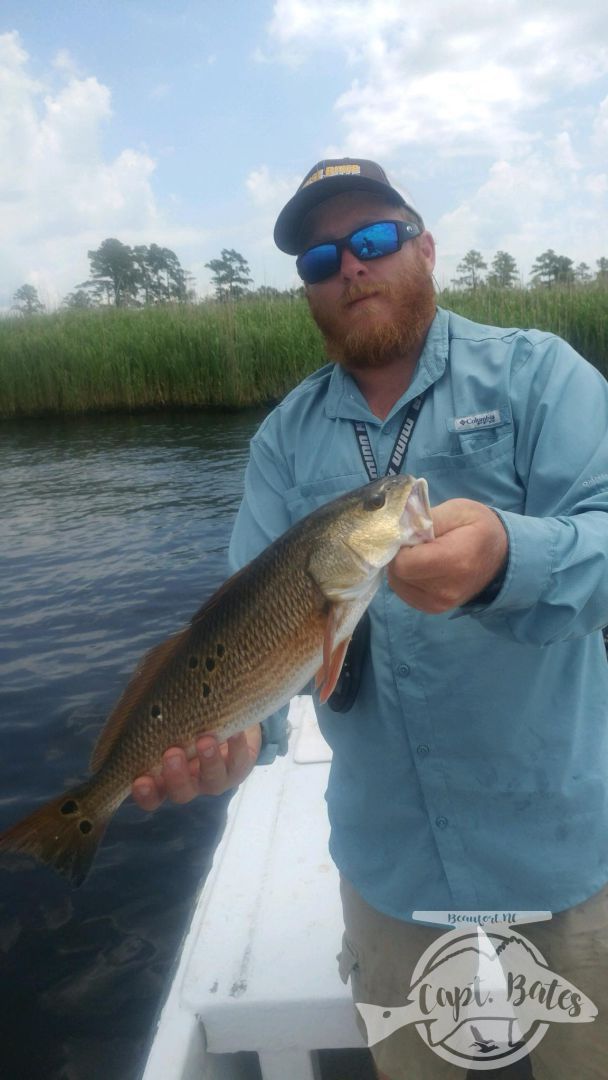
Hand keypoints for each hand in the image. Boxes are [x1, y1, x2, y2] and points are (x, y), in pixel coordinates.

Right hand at [131, 723, 261, 810]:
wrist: (228, 710)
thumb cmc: (188, 714)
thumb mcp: (169, 713)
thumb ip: (152, 711)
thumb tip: (137, 696)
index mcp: (166, 776)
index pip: (151, 795)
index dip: (145, 793)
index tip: (139, 779)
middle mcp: (190, 782)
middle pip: (181, 793)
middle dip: (176, 775)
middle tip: (172, 753)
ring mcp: (216, 778)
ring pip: (212, 781)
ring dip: (208, 762)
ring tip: (205, 740)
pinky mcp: (240, 768)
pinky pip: (240, 762)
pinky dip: (237, 747)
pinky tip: (234, 732)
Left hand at [387, 499, 507, 613]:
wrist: (503, 557)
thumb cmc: (479, 529)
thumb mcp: (458, 510)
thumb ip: (425, 518)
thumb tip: (396, 527)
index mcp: (453, 561)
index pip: (403, 563)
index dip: (400, 546)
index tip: (412, 535)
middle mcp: (445, 590)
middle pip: (398, 575)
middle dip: (400, 556)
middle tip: (418, 544)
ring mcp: (440, 603)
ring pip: (398, 585)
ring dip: (403, 568)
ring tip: (423, 555)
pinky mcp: (435, 609)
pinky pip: (405, 593)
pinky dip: (408, 579)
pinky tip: (424, 568)